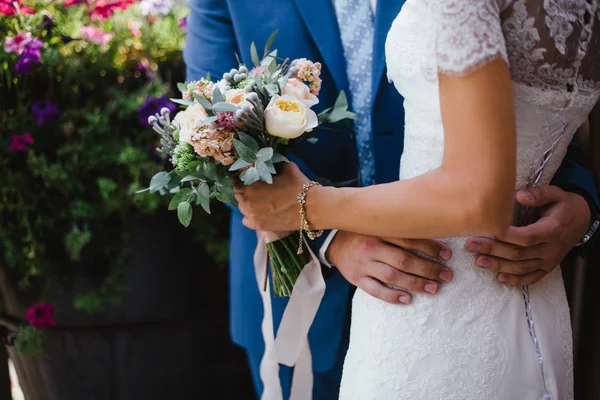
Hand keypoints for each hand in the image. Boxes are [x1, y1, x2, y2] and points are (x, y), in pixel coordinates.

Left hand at [236, 162, 309, 230]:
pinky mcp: (259, 226)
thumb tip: (272, 160)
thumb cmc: (298, 186)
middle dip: (243, 190)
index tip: (246, 177)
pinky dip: (249, 216)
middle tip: (253, 188)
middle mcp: (248, 202)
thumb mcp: (287, 168)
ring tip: (256, 200)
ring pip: (241, 207)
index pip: (236, 182)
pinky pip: (246, 220)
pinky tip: (257, 212)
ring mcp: (252, 216)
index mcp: (252, 187)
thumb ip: (276, 163)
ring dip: (246, 202)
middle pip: (238, 195)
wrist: (310, 207)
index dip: (241, 178)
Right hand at [328, 231, 452, 304]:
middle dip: (428, 269)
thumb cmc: (364, 232)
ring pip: (392, 276)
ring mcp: (362, 264)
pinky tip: (408, 299)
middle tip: (446, 275)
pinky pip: (376, 291)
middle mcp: (370, 247)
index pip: (409, 239)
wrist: (333, 242)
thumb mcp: (378, 223)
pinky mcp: (356, 279)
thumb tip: (432, 228)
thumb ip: (399, 226)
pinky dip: (392, 296)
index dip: (431, 248)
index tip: (448, 255)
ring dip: (415, 283)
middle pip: (403, 260)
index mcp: (377, 230)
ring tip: (434, 288)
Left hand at [465, 186, 590, 285]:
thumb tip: (519, 196)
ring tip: (478, 261)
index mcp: (552, 230)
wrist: (582, 220)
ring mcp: (549, 260)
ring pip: (522, 268)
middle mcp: (551, 248)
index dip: (505, 236)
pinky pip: (532, 278)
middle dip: (493, 251)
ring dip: (499, 266)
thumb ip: (538, 194)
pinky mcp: (547, 267)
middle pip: (519, 254)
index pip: (526, 237)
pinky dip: (516, 280)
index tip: (485, 230)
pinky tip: (499, 279)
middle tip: (471, 246)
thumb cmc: (563, 205)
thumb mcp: (555, 193)